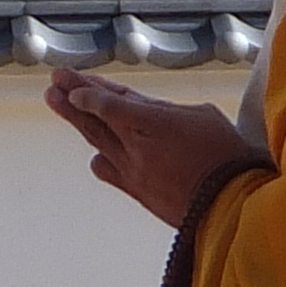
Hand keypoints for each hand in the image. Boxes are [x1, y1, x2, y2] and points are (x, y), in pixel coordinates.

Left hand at [42, 68, 258, 229]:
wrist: (232, 205)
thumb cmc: (227, 156)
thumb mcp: (203, 116)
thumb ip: (168, 111)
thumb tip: (147, 111)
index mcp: (153, 124)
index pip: (110, 104)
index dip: (88, 91)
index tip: (69, 81)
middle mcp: (136, 147)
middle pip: (95, 118)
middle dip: (71, 96)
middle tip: (53, 81)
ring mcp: (133, 171)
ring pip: (96, 141)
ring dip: (77, 119)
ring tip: (56, 100)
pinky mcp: (137, 192)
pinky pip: (108, 170)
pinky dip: (100, 156)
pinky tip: (96, 149)